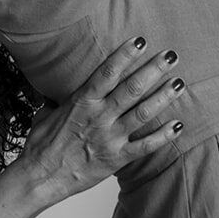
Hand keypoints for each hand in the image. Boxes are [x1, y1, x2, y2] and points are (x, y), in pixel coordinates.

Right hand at [15, 39, 183, 197]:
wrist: (39, 177)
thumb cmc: (40, 145)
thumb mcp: (46, 112)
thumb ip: (60, 99)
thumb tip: (57, 86)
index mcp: (81, 101)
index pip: (107, 72)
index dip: (125, 55)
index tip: (140, 40)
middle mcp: (99, 117)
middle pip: (132, 88)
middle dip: (153, 70)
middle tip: (171, 55)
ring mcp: (109, 138)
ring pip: (143, 113)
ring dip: (163, 97)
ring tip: (179, 83)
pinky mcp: (116, 159)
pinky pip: (145, 146)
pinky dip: (163, 136)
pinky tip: (178, 126)